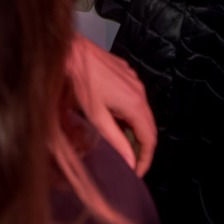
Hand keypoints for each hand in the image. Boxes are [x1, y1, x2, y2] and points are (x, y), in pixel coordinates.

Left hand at [66, 37, 156, 174]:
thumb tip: (129, 161)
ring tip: (121, 144)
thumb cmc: (81, 81)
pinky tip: (115, 119)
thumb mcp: (96, 117)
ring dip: (135, 131)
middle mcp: (140, 92)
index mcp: (135, 104)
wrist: (73, 51)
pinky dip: (130, 115)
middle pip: (149, 127)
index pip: (150, 139)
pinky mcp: (127, 75)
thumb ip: (115, 140)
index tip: (137, 172)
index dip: (145, 159)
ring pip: (142, 113)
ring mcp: (134, 82)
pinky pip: (135, 100)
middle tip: (130, 163)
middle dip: (141, 148)